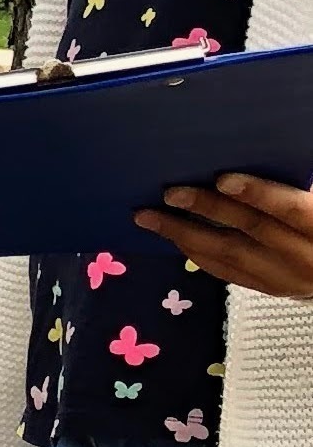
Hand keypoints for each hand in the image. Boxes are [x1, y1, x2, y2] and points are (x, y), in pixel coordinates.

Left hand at [136, 172, 312, 297]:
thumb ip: (292, 185)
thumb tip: (244, 156)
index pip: (291, 209)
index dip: (258, 193)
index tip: (222, 179)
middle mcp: (305, 256)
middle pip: (251, 230)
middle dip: (206, 210)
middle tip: (169, 193)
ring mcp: (287, 278)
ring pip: (231, 256)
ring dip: (185, 235)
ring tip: (149, 218)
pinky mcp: (270, 290)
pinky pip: (227, 273)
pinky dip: (197, 253)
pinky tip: (172, 236)